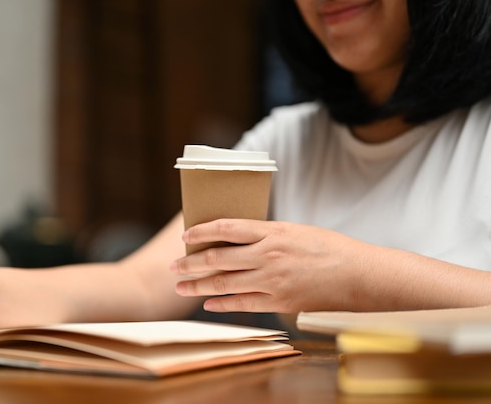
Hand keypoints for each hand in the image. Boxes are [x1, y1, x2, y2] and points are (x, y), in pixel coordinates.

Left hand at [169, 219, 369, 312]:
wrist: (359, 275)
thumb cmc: (329, 248)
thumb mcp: (294, 231)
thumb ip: (265, 234)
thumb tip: (236, 239)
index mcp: (273, 232)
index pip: (227, 228)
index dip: (202, 231)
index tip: (186, 236)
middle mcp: (268, 255)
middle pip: (218, 258)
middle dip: (191, 263)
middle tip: (173, 267)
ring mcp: (273, 280)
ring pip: (225, 283)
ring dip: (199, 286)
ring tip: (181, 287)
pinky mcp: (280, 302)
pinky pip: (243, 304)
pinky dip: (223, 304)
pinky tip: (209, 304)